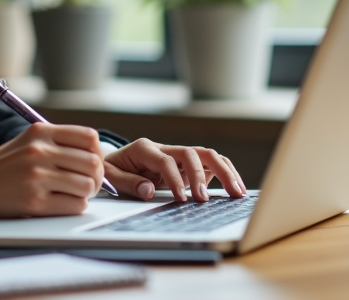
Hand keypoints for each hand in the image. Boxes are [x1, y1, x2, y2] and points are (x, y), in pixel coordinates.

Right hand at [0, 124, 103, 218]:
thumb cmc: (1, 166)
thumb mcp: (27, 141)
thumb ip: (57, 143)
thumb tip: (95, 157)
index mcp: (40, 132)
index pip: (89, 137)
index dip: (97, 152)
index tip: (92, 163)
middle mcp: (40, 151)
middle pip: (93, 163)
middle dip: (96, 177)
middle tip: (89, 184)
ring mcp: (37, 176)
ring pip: (87, 185)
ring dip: (86, 193)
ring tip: (74, 194)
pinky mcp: (35, 201)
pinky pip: (75, 205)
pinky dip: (75, 206)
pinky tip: (62, 203)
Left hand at [104, 139, 246, 202]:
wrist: (112, 161)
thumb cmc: (112, 169)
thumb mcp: (111, 177)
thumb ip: (129, 183)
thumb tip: (149, 191)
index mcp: (145, 148)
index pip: (167, 160)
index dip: (176, 179)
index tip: (182, 199)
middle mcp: (165, 148)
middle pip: (193, 152)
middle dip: (204, 174)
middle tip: (206, 200)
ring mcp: (177, 154)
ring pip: (206, 156)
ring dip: (224, 171)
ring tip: (237, 192)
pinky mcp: (185, 164)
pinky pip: (208, 165)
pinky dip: (223, 173)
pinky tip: (233, 189)